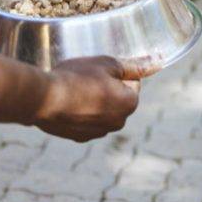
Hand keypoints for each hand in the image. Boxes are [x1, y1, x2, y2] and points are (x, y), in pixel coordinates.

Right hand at [34, 56, 148, 141]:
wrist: (44, 98)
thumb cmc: (77, 76)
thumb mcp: (108, 63)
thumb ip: (134, 65)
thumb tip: (157, 62)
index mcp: (129, 104)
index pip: (132, 83)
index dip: (117, 73)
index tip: (100, 70)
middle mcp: (118, 123)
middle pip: (117, 99)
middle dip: (106, 89)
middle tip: (86, 78)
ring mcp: (98, 133)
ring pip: (101, 111)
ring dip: (93, 102)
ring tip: (74, 90)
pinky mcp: (80, 138)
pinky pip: (85, 122)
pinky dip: (79, 113)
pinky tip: (66, 103)